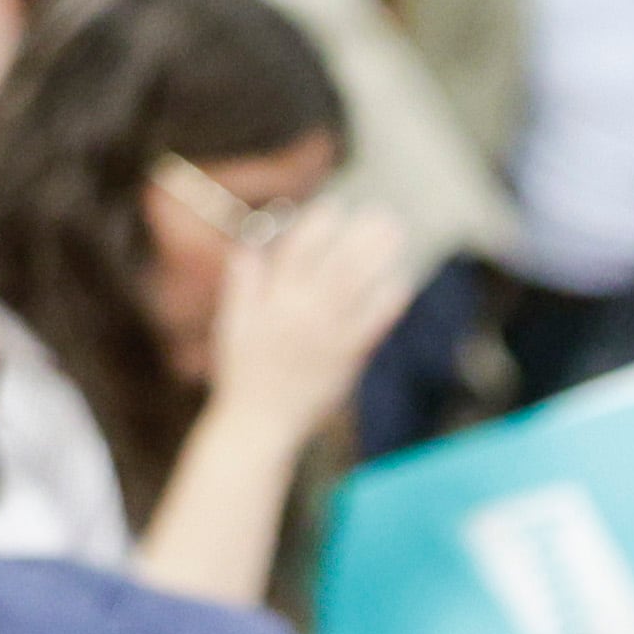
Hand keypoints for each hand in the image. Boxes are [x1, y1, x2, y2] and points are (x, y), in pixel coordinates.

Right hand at [204, 199, 416, 442]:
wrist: (260, 424)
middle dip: (362, 234)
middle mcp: (303, 312)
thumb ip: (242, 284)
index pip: (301, 248)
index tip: (335, 208)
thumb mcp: (231, 324)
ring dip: (380, 257)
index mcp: (274, 299)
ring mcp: (328, 335)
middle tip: (382, 213)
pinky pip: (373, 324)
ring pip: (359, 286)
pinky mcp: (346, 358)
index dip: (321, 223)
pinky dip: (388, 301)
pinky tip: (401, 282)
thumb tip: (248, 247)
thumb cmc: (242, 374)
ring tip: (396, 235)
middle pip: (339, 262)